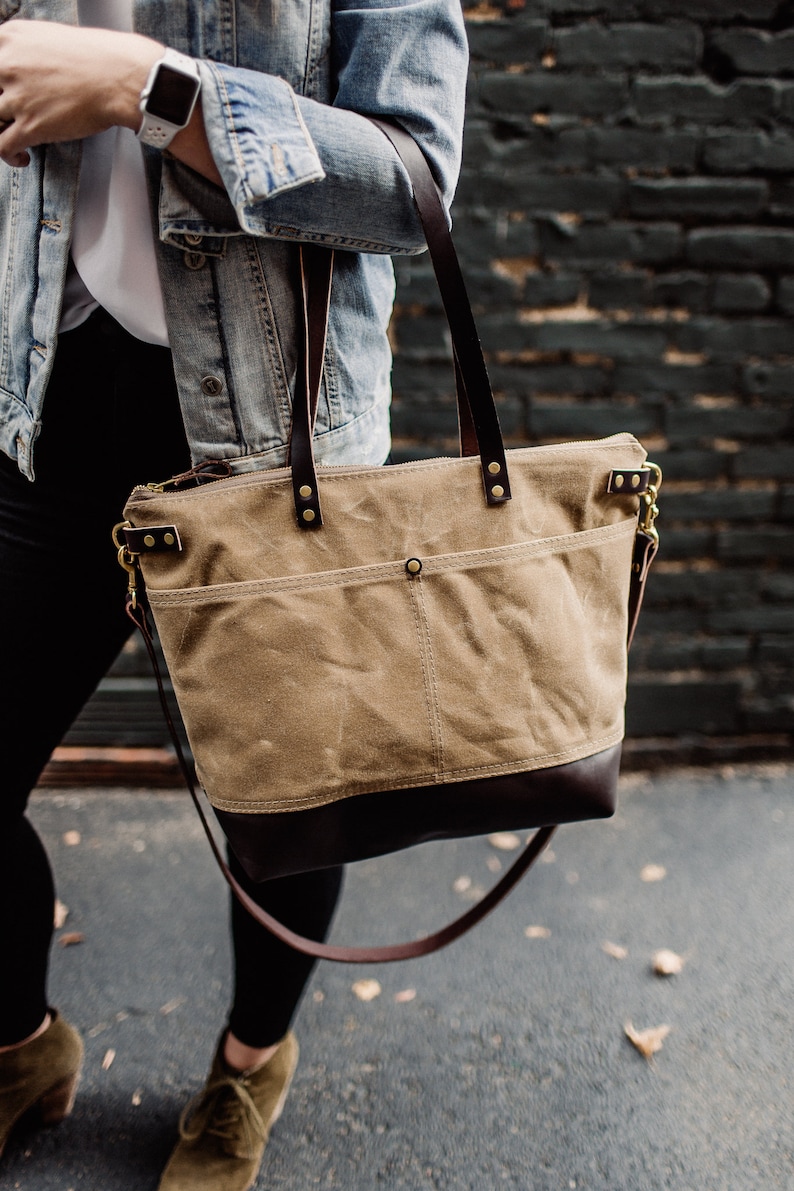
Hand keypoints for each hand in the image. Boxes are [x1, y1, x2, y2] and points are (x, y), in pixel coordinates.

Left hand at [0, 20, 161, 166]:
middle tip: (11, 116)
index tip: (6, 92)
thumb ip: (29, 50)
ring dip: (3, 132)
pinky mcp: (30, 126)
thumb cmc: (99, 58)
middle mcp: (7, 64)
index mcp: (10, 38)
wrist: (119, 78)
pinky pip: (2, 147)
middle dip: (2, 107)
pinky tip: (22, 157)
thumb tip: (28, 70)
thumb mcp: (51, 36)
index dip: (0, 82)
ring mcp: (17, 97)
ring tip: (16, 137)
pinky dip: (9, 156)